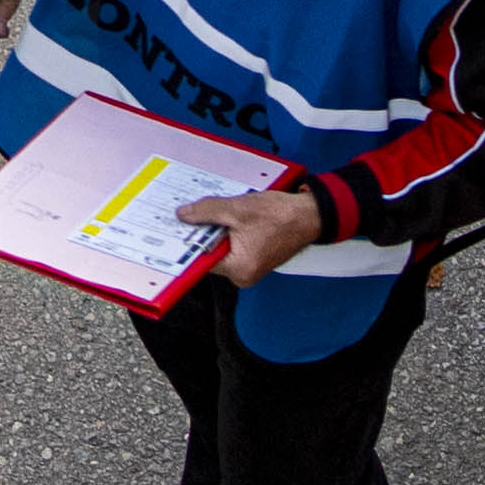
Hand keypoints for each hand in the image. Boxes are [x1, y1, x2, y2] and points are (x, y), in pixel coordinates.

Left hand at [177, 188, 323, 288]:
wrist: (310, 215)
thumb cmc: (281, 216)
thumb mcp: (238, 209)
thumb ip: (208, 212)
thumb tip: (185, 215)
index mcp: (239, 269)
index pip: (201, 259)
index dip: (188, 242)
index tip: (175, 230)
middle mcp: (243, 275)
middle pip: (210, 253)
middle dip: (203, 232)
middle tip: (192, 213)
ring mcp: (249, 268)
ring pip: (220, 247)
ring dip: (216, 229)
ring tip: (217, 211)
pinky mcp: (254, 258)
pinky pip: (232, 245)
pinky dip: (228, 231)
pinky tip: (230, 216)